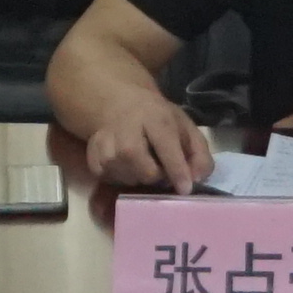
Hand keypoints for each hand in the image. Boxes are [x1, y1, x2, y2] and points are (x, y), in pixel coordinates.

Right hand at [71, 84, 212, 193]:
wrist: (118, 103)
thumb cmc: (157, 119)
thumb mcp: (184, 127)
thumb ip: (199, 153)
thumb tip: (199, 178)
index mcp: (155, 118)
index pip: (166, 147)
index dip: (177, 170)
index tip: (185, 189)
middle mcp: (126, 131)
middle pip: (146, 172)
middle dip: (158, 176)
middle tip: (161, 167)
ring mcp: (106, 146)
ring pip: (130, 180)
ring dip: (140, 177)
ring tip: (142, 161)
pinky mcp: (93, 159)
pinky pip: (113, 182)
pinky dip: (123, 178)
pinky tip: (126, 163)